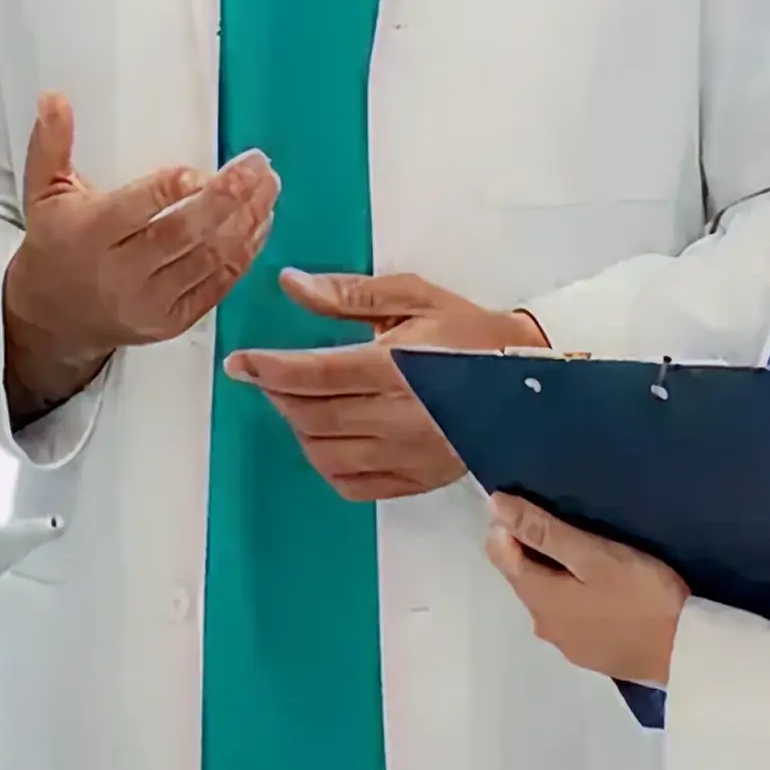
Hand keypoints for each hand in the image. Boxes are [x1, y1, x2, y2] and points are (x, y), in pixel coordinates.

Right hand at [3, 92, 279, 422]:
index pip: (134, 211)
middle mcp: (120, 273)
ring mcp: (150, 302)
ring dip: (245, 221)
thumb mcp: (42, 193)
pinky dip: (245, 253)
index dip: (169, 191)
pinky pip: (218, 286)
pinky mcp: (173, 321)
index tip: (201, 170)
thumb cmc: (55, 245)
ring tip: (268, 185)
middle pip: (182, 235)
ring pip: (208, 261)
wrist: (54, 318)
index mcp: (90, 235)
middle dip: (225, 199)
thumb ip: (51, 143)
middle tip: (257, 166)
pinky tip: (260, 220)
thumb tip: (54, 97)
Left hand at [221, 270, 548, 499]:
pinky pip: (351, 484)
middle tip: (266, 375)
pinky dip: (325, 463)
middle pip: (311, 416)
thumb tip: (293, 284)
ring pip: (324, 452)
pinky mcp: (416, 479)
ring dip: (297, 427)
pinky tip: (324, 438)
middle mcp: (399, 418)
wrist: (530, 379)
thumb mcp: (414, 297)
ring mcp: (407, 456)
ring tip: (296, 401)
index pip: (314, 374)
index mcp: (397, 368)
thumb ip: (350, 294)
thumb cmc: (472, 333)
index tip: (238, 363)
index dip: (268, 369)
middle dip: (277, 394)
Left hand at [483, 495, 689, 686]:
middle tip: (568, 524)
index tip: (535, 505)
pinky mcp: (592, 655)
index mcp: (538, 599)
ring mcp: (568, 645)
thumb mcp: (594, 555)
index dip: (508, 524)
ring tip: (587, 553)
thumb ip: (544, 531)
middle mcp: (543, 626)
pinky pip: (569, 616)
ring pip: (547, 597)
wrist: (688, 653)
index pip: (499, 553)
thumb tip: (495, 506)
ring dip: (555, 573)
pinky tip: (600, 588)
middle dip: (532, 547)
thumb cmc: (641, 595)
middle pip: (523, 577)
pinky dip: (573, 596)